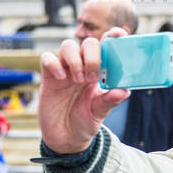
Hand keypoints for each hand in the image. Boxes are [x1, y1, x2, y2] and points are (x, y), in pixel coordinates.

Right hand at [38, 30, 130, 154]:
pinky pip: (48, 58)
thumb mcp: (100, 112)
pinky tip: (61, 78)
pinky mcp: (49, 76)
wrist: (65, 138)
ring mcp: (65, 70)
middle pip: (88, 43)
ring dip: (75, 59)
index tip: (120, 34)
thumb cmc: (85, 121)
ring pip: (67, 45)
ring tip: (79, 80)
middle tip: (93, 77)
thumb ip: (111, 100)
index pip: (107, 47)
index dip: (113, 37)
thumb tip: (125, 91)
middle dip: (93, 55)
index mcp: (100, 72)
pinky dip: (54, 64)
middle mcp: (83, 67)